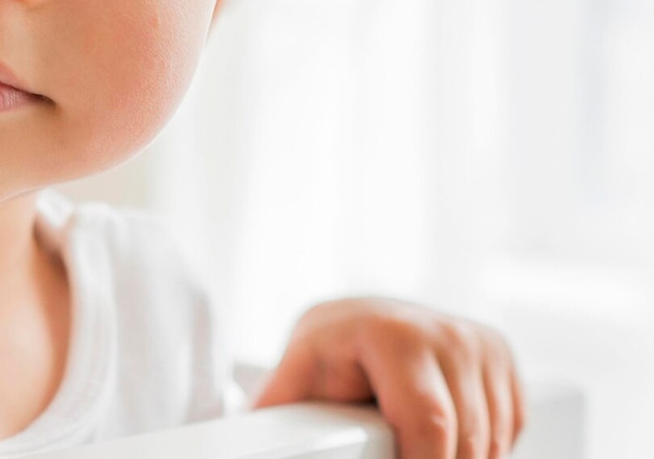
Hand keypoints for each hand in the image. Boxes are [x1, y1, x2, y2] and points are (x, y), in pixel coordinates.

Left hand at [252, 297, 525, 458]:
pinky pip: (509, 428)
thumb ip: (285, 416)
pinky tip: (442, 438)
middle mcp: (445, 332)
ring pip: (491, 440)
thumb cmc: (325, 353)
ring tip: (407, 445)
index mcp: (394, 335)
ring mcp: (479, 342)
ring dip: (459, 456)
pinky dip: (482, 446)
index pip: (428, 424)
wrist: (355, 320)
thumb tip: (256, 444)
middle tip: (391, 453)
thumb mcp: (296, 380)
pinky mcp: (501, 356)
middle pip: (466, 440)